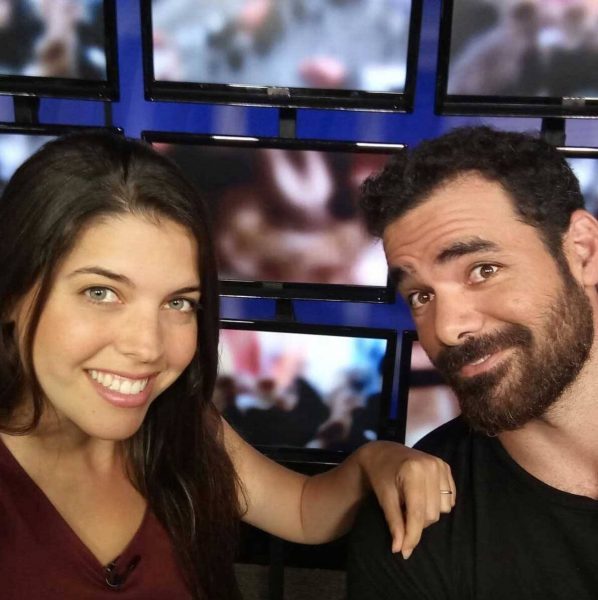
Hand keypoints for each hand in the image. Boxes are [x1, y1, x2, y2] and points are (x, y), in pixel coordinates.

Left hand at [357, 441, 455, 558]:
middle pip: (432, 514)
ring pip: (444, 509)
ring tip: (411, 503)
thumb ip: (394, 523)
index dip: (412, 535)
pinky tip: (423, 496)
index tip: (404, 551)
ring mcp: (440, 465)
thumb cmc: (380, 475)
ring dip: (428, 513)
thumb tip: (400, 550)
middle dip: (418, 523)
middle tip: (403, 516)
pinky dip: (437, 503)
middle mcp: (431, 466)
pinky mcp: (446, 467)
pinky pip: (450, 498)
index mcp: (413, 471)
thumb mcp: (384, 498)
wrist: (383, 452)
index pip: (417, 513)